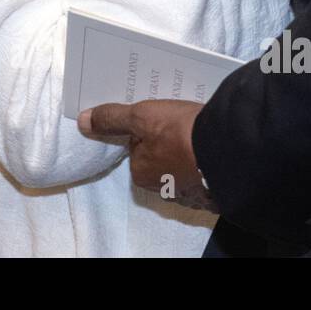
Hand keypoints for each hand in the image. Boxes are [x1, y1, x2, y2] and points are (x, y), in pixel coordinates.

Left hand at [78, 99, 216, 211]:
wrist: (227, 148)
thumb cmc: (178, 132)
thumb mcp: (140, 117)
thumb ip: (112, 119)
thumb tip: (83, 122)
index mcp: (141, 174)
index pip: (137, 147)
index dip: (147, 128)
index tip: (161, 117)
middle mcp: (162, 189)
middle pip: (159, 157)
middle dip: (168, 142)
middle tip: (181, 122)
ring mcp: (190, 192)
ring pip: (181, 165)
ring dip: (187, 151)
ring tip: (199, 130)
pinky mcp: (213, 190)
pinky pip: (202, 171)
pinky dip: (205, 160)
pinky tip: (211, 145)